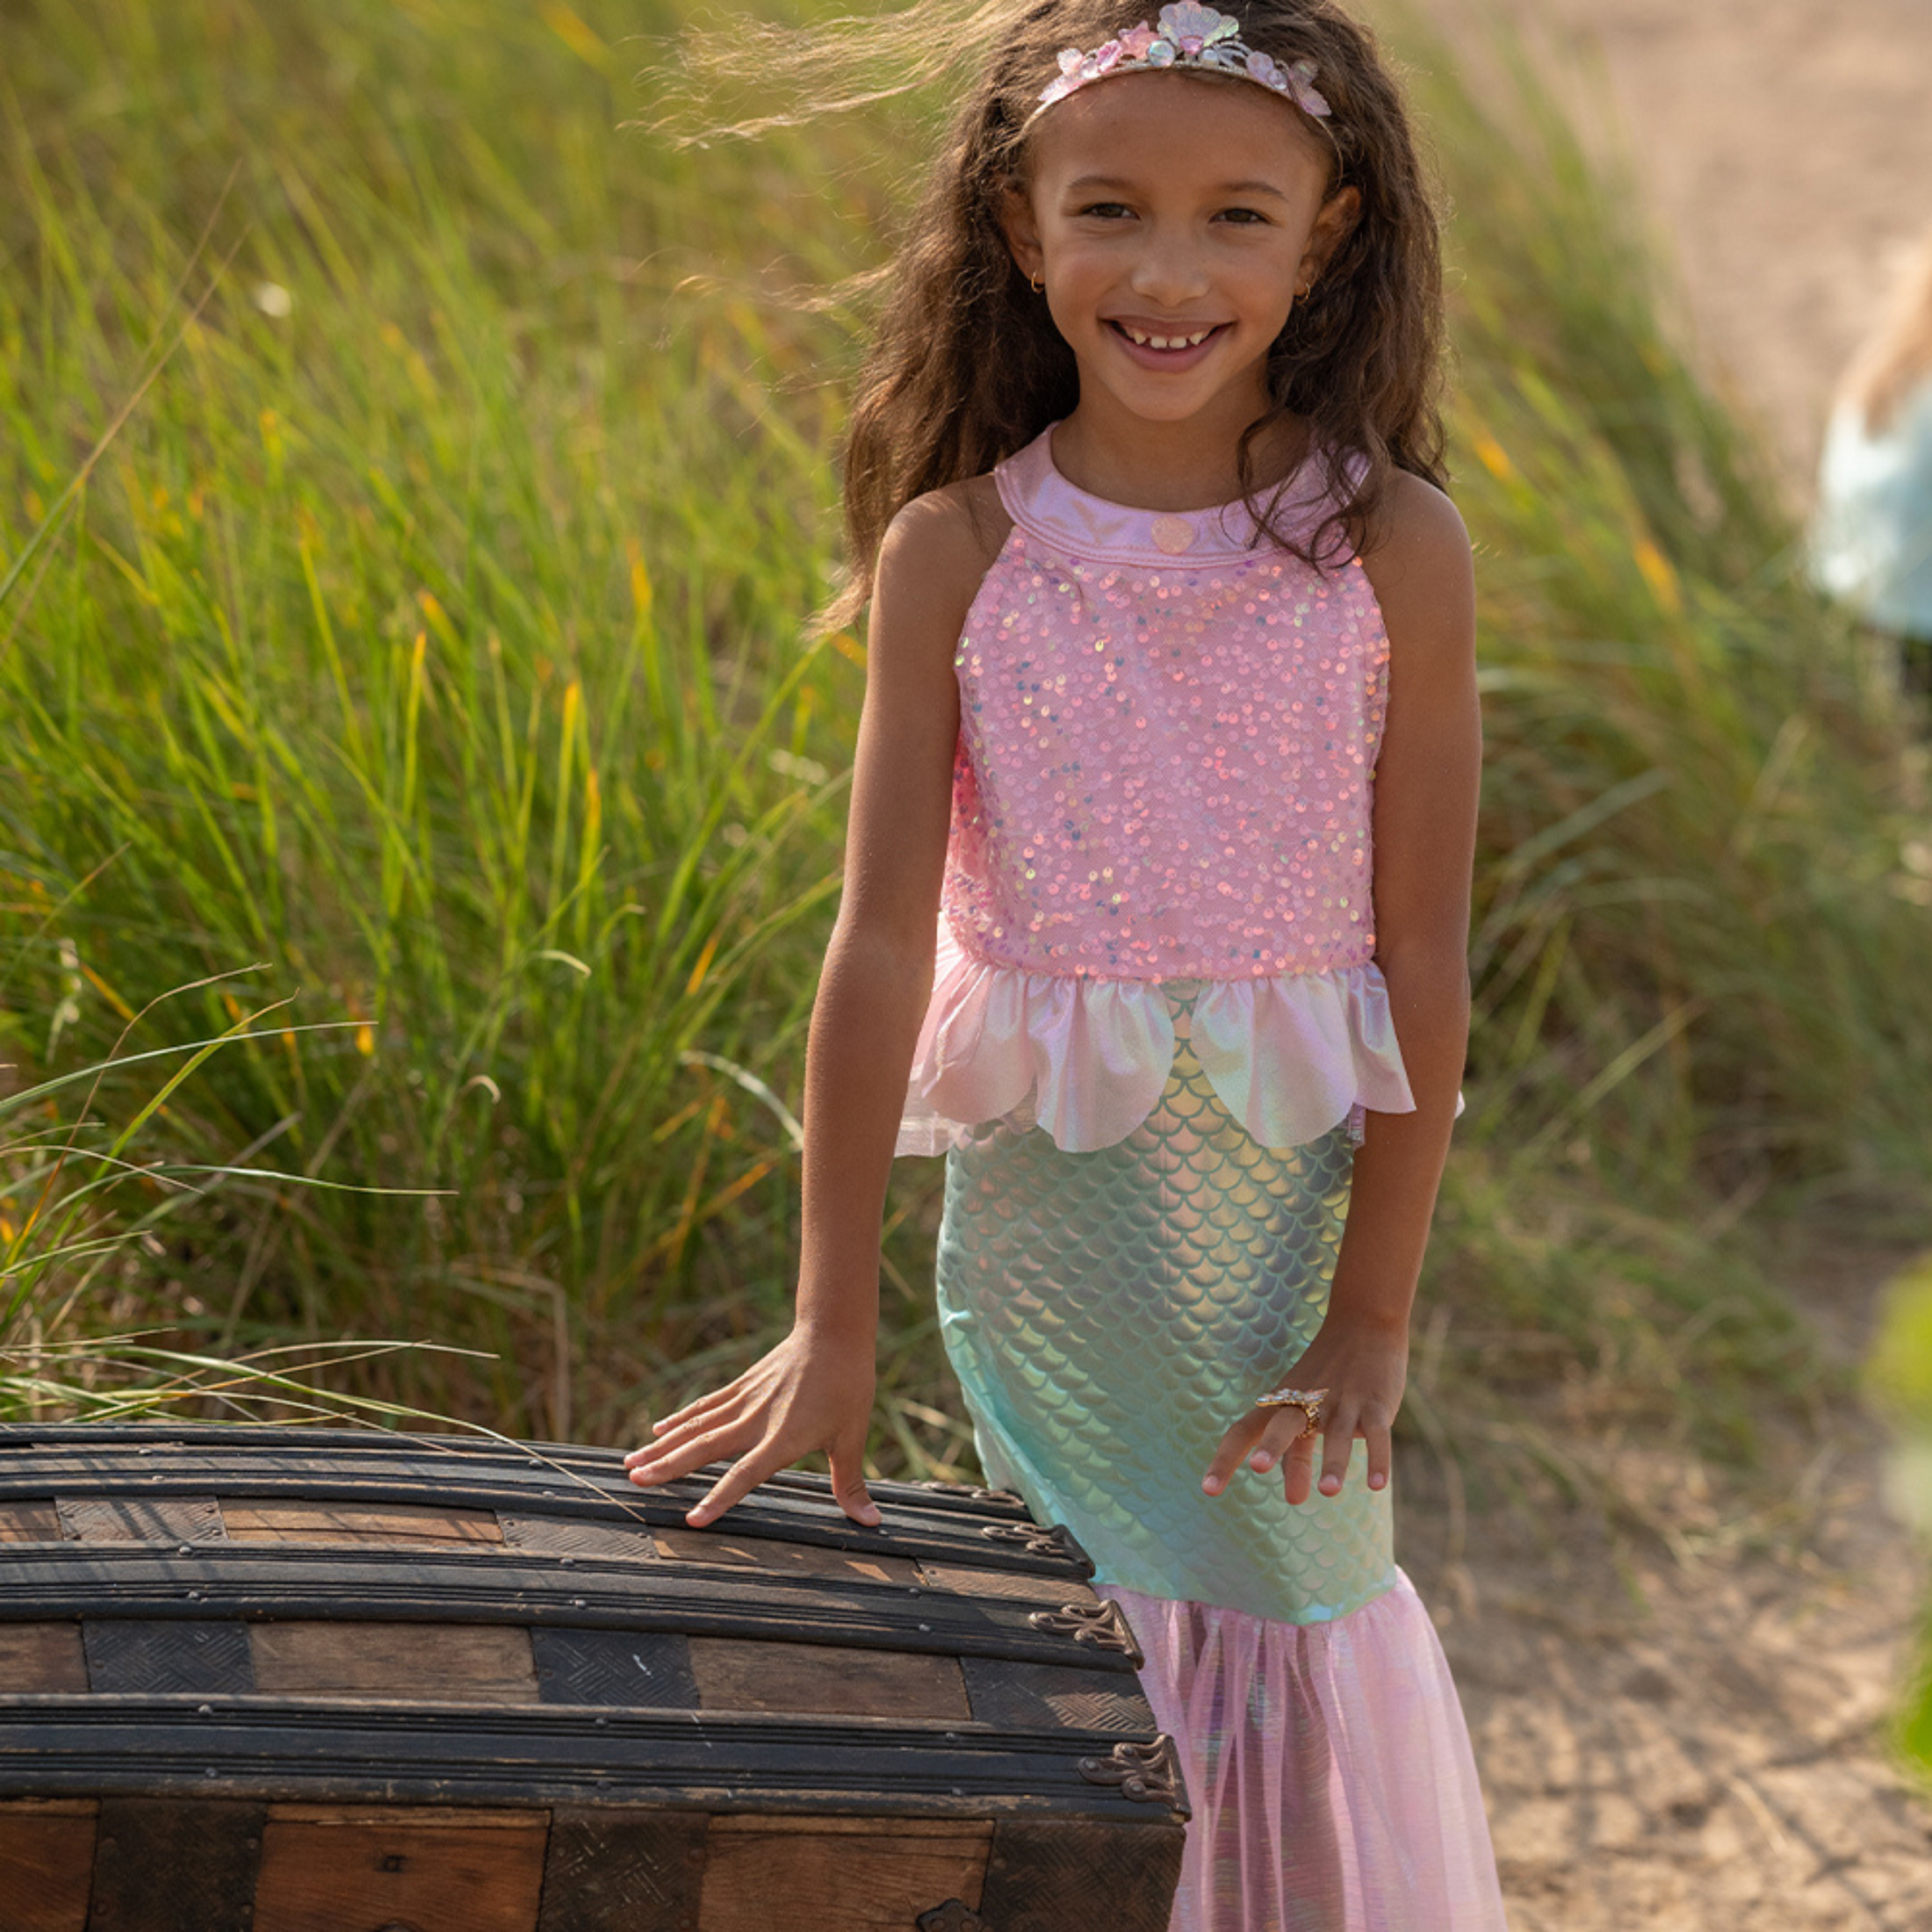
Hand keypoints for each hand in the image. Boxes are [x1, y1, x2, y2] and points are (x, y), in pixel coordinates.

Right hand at [622, 1323, 879, 1528]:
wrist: (835, 1332)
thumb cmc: (848, 1386)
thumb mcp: (852, 1436)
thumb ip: (849, 1482)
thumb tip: (870, 1523)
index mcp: (783, 1438)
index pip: (746, 1474)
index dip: (720, 1498)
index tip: (692, 1520)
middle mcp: (757, 1420)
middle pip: (705, 1448)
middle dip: (668, 1468)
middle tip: (634, 1483)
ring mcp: (746, 1400)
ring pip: (697, 1426)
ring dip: (663, 1446)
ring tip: (630, 1464)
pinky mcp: (743, 1385)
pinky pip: (706, 1406)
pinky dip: (680, 1418)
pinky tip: (657, 1430)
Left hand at [1200, 1316, 1408, 1505]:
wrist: (1365, 1324)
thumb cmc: (1326, 1377)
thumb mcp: (1303, 1410)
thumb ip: (1295, 1455)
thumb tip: (1293, 1498)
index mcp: (1282, 1403)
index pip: (1244, 1431)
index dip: (1225, 1459)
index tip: (1208, 1491)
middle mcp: (1308, 1402)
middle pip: (1285, 1423)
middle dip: (1273, 1445)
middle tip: (1258, 1468)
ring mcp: (1344, 1403)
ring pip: (1337, 1434)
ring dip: (1334, 1463)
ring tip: (1328, 1492)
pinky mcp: (1376, 1405)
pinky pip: (1378, 1434)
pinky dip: (1378, 1458)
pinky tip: (1376, 1484)